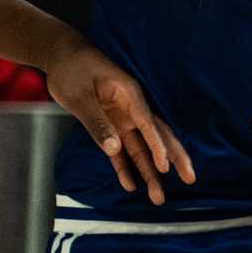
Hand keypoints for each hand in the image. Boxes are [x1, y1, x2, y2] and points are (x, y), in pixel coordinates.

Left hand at [44, 40, 194, 203]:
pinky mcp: (110, 125)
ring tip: (158, 197)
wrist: (61, 55)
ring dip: (149, 171)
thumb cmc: (73, 69)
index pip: (148, 123)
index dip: (158, 145)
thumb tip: (114, 149)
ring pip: (141, 148)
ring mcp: (122, 118)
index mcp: (129, 95)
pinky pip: (120, 150)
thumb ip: (97, 123)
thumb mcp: (80, 96)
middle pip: (157, 136)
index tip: (166, 166)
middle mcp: (131, 109)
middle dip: (172, 159)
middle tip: (190, 179)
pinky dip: (124, 166)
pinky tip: (130, 185)